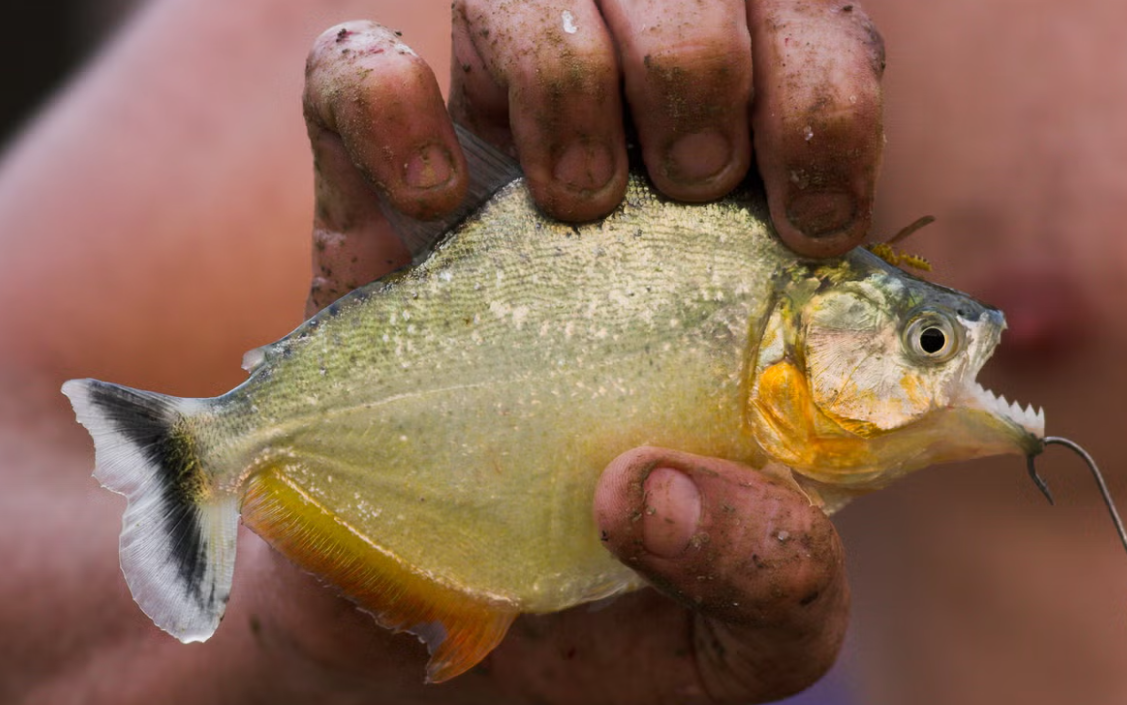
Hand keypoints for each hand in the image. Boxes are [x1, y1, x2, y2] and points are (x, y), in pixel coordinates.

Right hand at [294, 5, 869, 700]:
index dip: (826, 98)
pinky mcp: (368, 204)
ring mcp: (491, 180)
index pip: (817, 64)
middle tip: (683, 184)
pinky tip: (427, 208)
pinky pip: (352, 70)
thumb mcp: (738, 641)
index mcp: (744, 259)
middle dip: (699, 59)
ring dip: (563, 64)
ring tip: (568, 207)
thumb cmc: (603, 614)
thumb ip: (776, 577)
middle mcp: (625, 184)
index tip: (805, 216)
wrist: (423, 636)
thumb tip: (658, 489)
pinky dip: (385, 108)